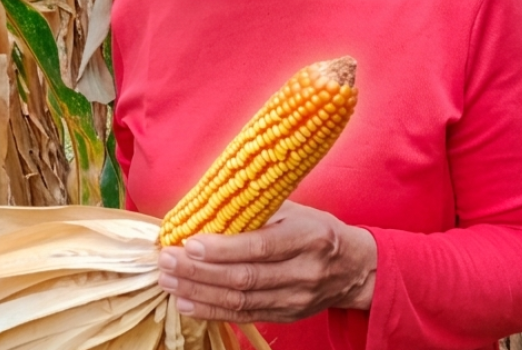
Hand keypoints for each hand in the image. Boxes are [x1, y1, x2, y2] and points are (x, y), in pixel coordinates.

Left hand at [157, 201, 376, 322]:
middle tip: (167, 260)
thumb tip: (206, 205)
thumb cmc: (316, 229)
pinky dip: (212, 310)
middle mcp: (304, 272)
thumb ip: (255, 209)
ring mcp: (296, 299)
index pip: (260, 246)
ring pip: (240, 301)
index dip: (222, 248)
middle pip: (244, 277)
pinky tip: (187, 302)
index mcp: (308, 237)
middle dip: (199, 271)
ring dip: (199, 292)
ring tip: (169, 281)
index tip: (190, 243)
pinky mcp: (287, 316)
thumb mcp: (294, 209)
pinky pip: (244, 316)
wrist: (354, 268)